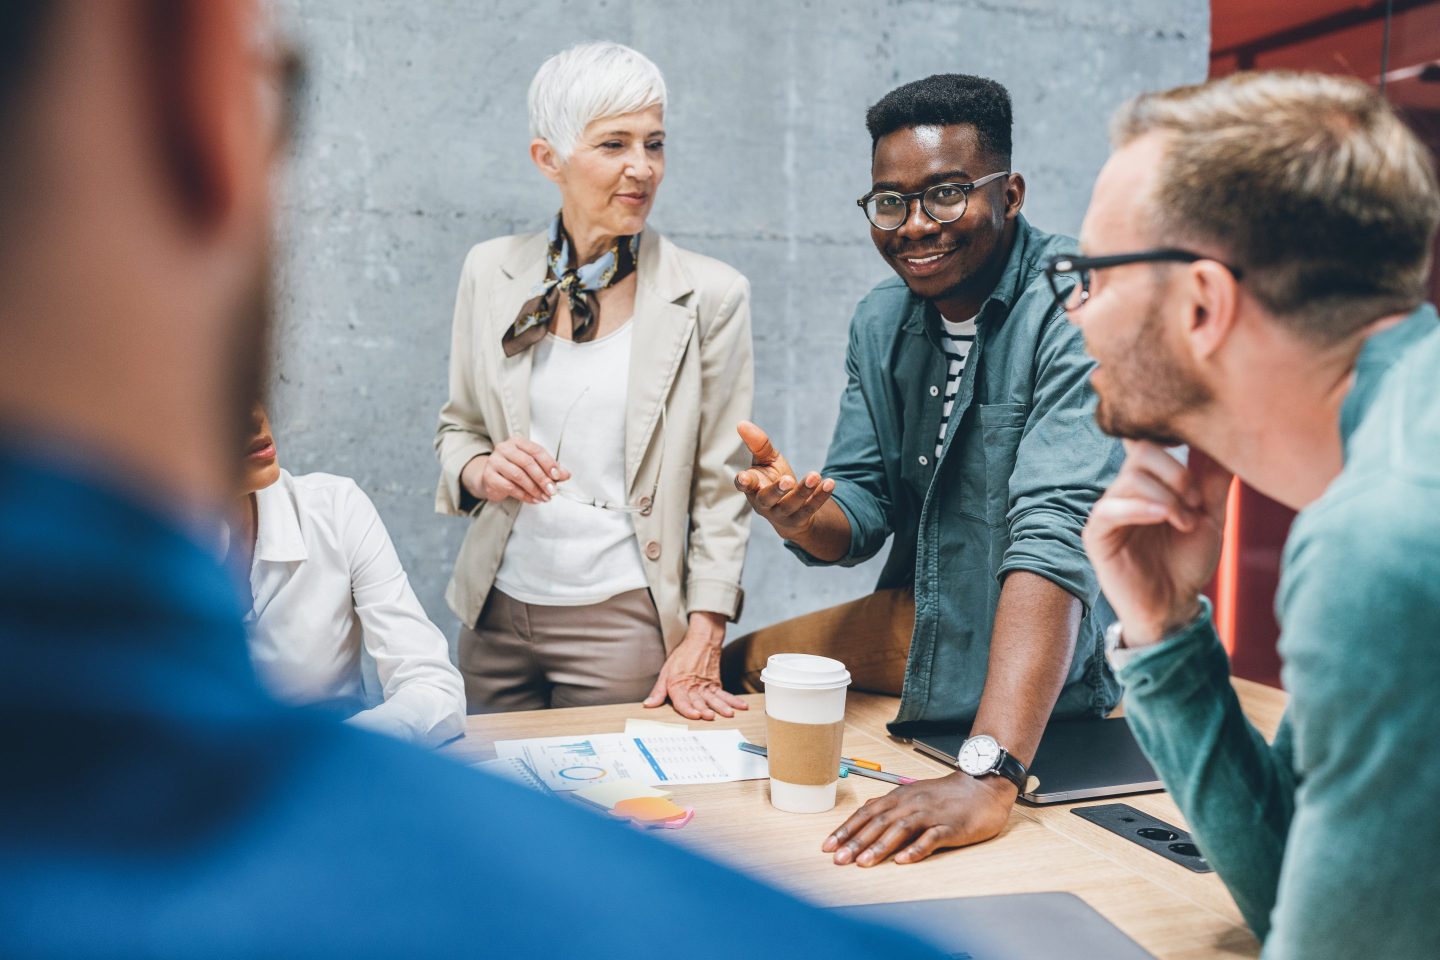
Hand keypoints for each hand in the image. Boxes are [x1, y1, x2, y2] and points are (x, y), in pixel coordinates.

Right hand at [461, 438, 570, 505]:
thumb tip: (566, 474)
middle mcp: (504, 448)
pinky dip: (524, 495)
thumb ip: (549, 469)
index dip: (549, 463)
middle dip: (543, 478)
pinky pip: (510, 487)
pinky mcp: (489, 476)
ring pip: (519, 475)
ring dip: (535, 489)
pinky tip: (533, 499)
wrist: (489, 478)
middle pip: (527, 463)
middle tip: (552, 490)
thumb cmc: (513, 469)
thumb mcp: (532, 466)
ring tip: (544, 497)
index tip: (558, 476)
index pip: (536, 450)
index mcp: (517, 442)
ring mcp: (494, 461)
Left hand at [642, 612, 749, 720]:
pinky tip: (741, 707)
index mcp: (679, 686)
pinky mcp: (716, 685)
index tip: (695, 715)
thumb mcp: (665, 673)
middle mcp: (694, 688)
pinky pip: (726, 694)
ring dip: (722, 707)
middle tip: (710, 716)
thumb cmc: (682, 658)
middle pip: (700, 701)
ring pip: (715, 699)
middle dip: (706, 709)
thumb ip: (658, 692)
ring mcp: (707, 686)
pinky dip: (734, 701)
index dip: (688, 709)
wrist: (701, 642)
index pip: (683, 701)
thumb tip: (648, 705)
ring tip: (728, 713)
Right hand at [733, 421, 835, 541]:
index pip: (745, 486)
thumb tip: (742, 423)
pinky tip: (829, 483)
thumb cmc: (772, 479)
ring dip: (803, 491)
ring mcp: (782, 513)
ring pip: (792, 505)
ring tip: (815, 475)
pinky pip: (811, 508)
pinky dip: (820, 496)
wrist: (789, 511)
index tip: (745, 478)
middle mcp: (764, 504)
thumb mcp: (766, 461)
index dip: (743, 482)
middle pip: (768, 498)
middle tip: (787, 480)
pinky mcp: (800, 519)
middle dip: (777, 490)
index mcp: (752, 488)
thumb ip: (757, 444)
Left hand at [823, 772, 1014, 865]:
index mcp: (900, 797)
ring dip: (880, 846)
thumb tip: (864, 814)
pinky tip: (903, 860)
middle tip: (838, 859)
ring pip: (900, 830)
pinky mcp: (951, 827)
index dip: (847, 829)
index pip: (866, 813)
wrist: (983, 785)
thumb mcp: (913, 794)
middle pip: (879, 822)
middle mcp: (911, 803)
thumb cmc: (947, 794)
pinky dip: (915, 849)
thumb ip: (890, 805)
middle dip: (856, 841)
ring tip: (863, 863)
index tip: (828, 846)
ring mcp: (931, 814)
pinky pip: (931, 838)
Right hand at [1083, 442, 1233, 646]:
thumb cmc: (1187, 562)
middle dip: (1177, 473)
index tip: (1196, 447)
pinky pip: (1110, 509)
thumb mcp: (1211, 516)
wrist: (1174, 606)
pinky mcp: (1097, 534)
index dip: (1168, 434)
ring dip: (1168, 498)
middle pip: (1143, 451)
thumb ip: (1213, 481)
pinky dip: (1142, 508)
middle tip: (1197, 502)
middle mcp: (1125, 490)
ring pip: (1131, 479)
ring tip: (1186, 523)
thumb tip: (1224, 440)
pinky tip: (1165, 518)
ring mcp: (1109, 510)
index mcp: (1149, 481)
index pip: (1149, 439)